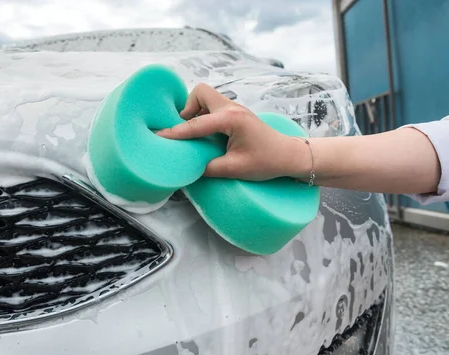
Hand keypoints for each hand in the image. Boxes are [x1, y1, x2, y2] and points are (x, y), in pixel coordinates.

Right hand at [158, 83, 309, 180]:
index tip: (159, 136)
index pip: (196, 124)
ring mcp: (235, 108)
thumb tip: (189, 168)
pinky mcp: (236, 113)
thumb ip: (208, 168)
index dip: (176, 132)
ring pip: (206, 97)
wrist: (289, 155)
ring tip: (195, 133)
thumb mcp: (235, 169)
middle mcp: (232, 108)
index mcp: (231, 119)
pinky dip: (204, 115)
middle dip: (188, 107)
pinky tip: (207, 134)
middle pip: (200, 92)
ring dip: (196, 111)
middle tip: (186, 128)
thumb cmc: (266, 161)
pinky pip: (213, 107)